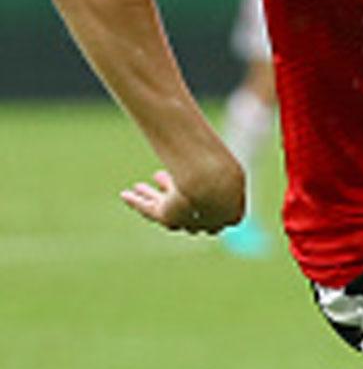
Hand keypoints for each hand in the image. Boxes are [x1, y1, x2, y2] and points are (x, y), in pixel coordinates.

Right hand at [121, 165, 245, 234]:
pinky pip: (149, 211)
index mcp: (230, 211)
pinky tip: (125, 195)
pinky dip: (137, 203)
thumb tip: (216, 147)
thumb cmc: (224, 172)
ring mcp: (188, 221)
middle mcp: (208, 221)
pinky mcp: (170, 219)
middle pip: (187, 210)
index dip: (199, 190)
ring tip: (138, 185)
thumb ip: (221, 159)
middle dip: (171, 192)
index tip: (186, 173)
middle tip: (159, 176)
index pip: (214, 206)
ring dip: (151, 197)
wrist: (214, 184)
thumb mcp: (227, 161)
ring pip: (166, 209)